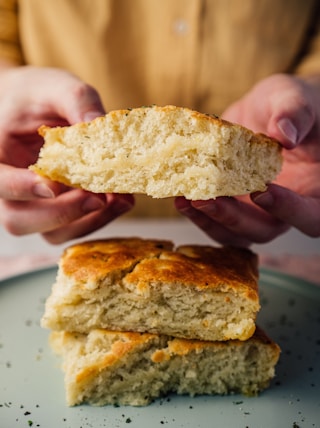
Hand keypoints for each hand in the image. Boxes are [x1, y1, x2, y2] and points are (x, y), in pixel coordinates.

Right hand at [0, 65, 133, 243]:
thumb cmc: (38, 96)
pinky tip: (122, 200)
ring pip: (51, 233)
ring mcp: (34, 204)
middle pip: (20, 221)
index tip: (51, 185)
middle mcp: (10, 190)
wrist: (38, 108)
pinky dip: (99, 219)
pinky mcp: (58, 210)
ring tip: (120, 200)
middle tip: (98, 198)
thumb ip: (75, 100)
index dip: (21, 188)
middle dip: (62, 214)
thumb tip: (99, 124)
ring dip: (87, 222)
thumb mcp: (55, 86)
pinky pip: (74, 228)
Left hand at [176, 73, 319, 245]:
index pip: (310, 216)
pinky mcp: (231, 206)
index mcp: (313, 190)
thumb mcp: (295, 98)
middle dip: (234, 219)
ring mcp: (255, 211)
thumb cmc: (291, 105)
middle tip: (207, 200)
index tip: (261, 192)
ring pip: (235, 233)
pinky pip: (215, 221)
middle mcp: (284, 209)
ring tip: (186, 200)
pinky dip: (197, 213)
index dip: (288, 211)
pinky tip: (180, 197)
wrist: (267, 111)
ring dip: (209, 221)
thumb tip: (283, 134)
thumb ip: (295, 113)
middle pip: (264, 230)